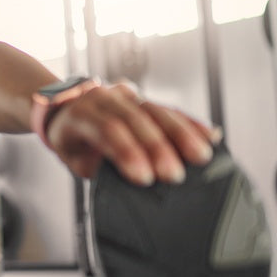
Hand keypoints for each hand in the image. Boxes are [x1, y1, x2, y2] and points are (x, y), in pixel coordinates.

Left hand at [45, 82, 217, 184]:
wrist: (66, 111)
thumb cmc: (71, 140)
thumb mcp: (73, 159)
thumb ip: (95, 167)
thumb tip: (124, 181)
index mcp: (82, 113)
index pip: (108, 130)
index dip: (128, 152)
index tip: (144, 177)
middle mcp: (106, 98)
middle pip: (136, 119)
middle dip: (158, 148)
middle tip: (174, 175)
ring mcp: (127, 95)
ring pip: (157, 110)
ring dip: (182, 134)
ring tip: (201, 157)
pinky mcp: (145, 99)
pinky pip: (170, 109)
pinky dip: (191, 124)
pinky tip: (210, 137)